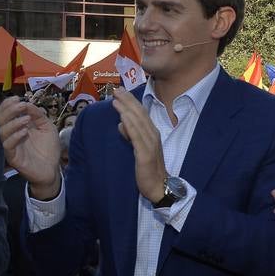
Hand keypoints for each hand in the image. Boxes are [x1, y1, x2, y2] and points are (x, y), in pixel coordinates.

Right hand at [0, 97, 61, 198]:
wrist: (53, 169)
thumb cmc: (48, 148)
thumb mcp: (47, 126)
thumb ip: (38, 115)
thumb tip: (27, 104)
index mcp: (17, 126)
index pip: (4, 112)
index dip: (8, 104)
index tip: (18, 98)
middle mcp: (11, 135)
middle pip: (0, 119)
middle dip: (9, 110)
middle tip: (22, 105)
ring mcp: (11, 146)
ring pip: (2, 132)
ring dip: (13, 123)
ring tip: (26, 119)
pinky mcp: (13, 158)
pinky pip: (8, 146)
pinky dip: (15, 137)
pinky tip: (25, 132)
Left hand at [110, 89, 167, 204]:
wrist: (158, 186)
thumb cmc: (148, 168)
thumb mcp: (138, 148)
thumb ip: (131, 135)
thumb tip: (121, 124)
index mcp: (152, 133)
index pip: (141, 113)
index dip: (131, 101)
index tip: (120, 91)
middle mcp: (153, 135)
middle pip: (139, 114)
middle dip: (127, 101)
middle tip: (116, 89)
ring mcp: (150, 144)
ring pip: (138, 122)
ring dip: (127, 109)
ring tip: (116, 99)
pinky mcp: (145, 154)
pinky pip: (137, 136)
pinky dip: (130, 125)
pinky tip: (123, 117)